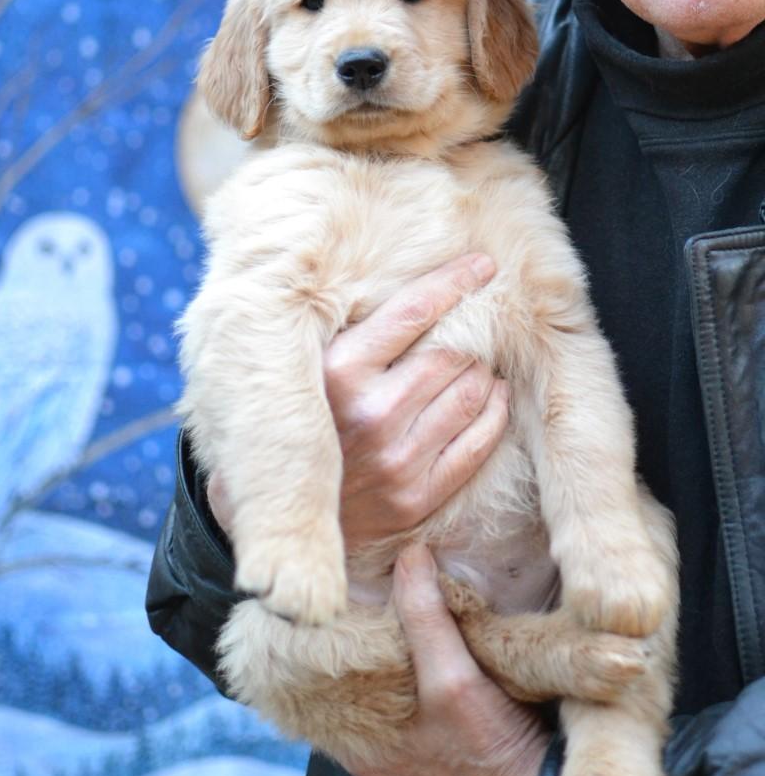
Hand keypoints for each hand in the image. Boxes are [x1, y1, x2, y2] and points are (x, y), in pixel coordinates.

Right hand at [205, 255, 506, 542]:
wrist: (281, 510)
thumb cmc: (303, 425)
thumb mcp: (311, 370)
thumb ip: (353, 333)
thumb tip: (416, 288)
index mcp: (337, 372)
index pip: (412, 312)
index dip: (455, 281)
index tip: (482, 265)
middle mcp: (369, 414)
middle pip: (450, 353)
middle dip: (473, 333)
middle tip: (480, 324)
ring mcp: (396, 459)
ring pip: (470, 394)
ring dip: (485, 371)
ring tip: (480, 362)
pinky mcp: (415, 497)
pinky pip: (477, 443)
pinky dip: (494, 412)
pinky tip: (491, 397)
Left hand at [343, 544, 551, 775]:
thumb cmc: (495, 748)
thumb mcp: (454, 677)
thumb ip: (425, 618)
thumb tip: (408, 556)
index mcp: (358, 754)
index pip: (329, 691)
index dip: (334, 649)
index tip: (342, 610)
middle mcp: (375, 770)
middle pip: (360, 700)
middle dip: (368, 659)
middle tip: (372, 609)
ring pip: (390, 713)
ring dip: (399, 679)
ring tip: (402, 630)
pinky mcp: (442, 775)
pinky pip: (418, 728)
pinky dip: (422, 702)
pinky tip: (435, 674)